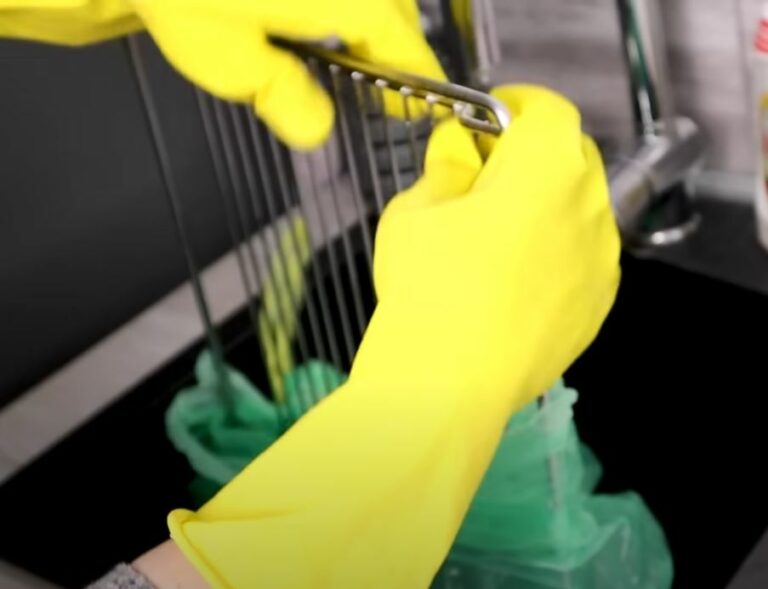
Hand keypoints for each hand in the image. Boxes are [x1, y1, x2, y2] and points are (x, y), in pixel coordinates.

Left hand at [0, 0, 443, 147]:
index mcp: (351, 1)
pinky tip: (315, 26)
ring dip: (371, 26)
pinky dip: (343, 12)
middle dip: (396, 51)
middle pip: (396, 14)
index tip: (421, 109)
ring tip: (354, 59)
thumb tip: (317, 130)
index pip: (404, 46)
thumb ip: (287, 102)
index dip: (419, 82)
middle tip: (385, 89)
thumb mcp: (235, 66)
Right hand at [165, 86, 619, 588]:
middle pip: (569, 155)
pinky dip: (554, 250)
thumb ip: (445, 168)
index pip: (546, 108)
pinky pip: (581, 256)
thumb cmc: (426, 289)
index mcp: (546, 166)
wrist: (447, 385)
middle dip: (530, 153)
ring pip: (577, 208)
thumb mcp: (416, 210)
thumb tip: (459, 151)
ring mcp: (601, 259)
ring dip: (544, 204)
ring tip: (494, 234)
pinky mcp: (598, 304)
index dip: (515, 106)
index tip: (489, 116)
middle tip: (483, 174)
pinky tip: (511, 278)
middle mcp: (589, 206)